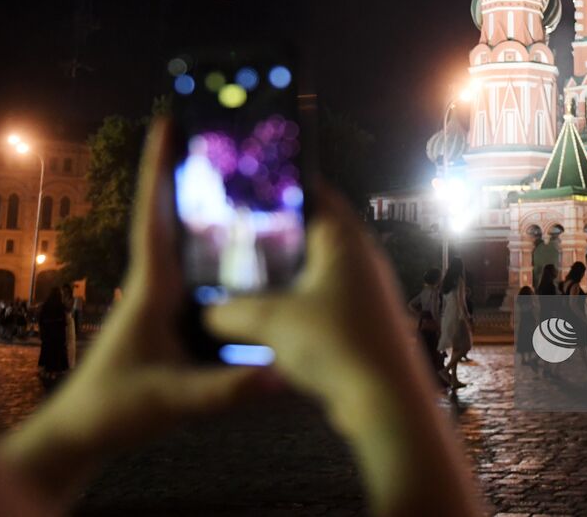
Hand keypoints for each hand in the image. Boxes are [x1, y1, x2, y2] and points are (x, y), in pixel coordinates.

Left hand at [0, 118, 283, 502]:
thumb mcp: (170, 401)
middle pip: (170, 213)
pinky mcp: (169, 317)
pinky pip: (195, 267)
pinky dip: (214, 243)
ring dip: (199, 202)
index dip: (159, 168)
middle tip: (205, 125)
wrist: (83, 435)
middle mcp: (154, 284)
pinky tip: (241, 240)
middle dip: (184, 169)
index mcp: (150, 288)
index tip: (166, 121)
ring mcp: (161, 299)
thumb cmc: (114, 411)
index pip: (155, 216)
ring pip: (183, 238)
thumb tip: (279, 374)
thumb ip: (223, 390)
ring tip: (229, 167)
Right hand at [204, 154, 484, 515]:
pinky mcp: (360, 322)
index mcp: (344, 239)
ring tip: (238, 273)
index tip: (246, 184)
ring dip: (282, 273)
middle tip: (231, 231)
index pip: (314, 193)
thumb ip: (229, 311)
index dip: (280, 186)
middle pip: (311, 232)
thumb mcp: (271, 322)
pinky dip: (294, 303)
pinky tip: (264, 315)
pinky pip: (320, 301)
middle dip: (273, 233)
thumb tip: (202, 313)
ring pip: (314, 269)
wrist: (384, 402)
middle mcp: (359, 258)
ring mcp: (363, 291)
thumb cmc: (337, 345)